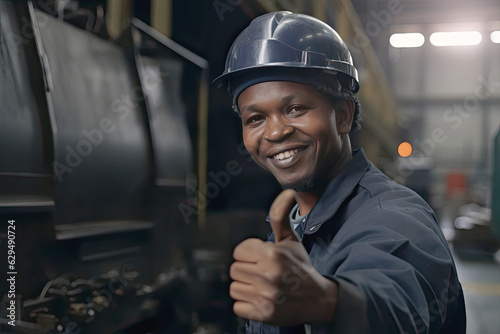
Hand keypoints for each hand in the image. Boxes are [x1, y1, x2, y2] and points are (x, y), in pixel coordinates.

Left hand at [229, 189, 337, 325]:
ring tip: (262, 286)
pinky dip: (246, 305)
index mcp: (273, 254)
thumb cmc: (301, 267)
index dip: (248, 254)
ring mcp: (266, 296)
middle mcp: (268, 275)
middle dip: (247, 270)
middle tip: (262, 273)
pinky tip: (261, 299)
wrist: (318, 299)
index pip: (239, 251)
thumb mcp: (291, 240)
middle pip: (234, 269)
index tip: (261, 259)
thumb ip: (281, 216)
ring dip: (246, 287)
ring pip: (234, 287)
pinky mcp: (263, 314)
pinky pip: (237, 306)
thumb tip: (288, 192)